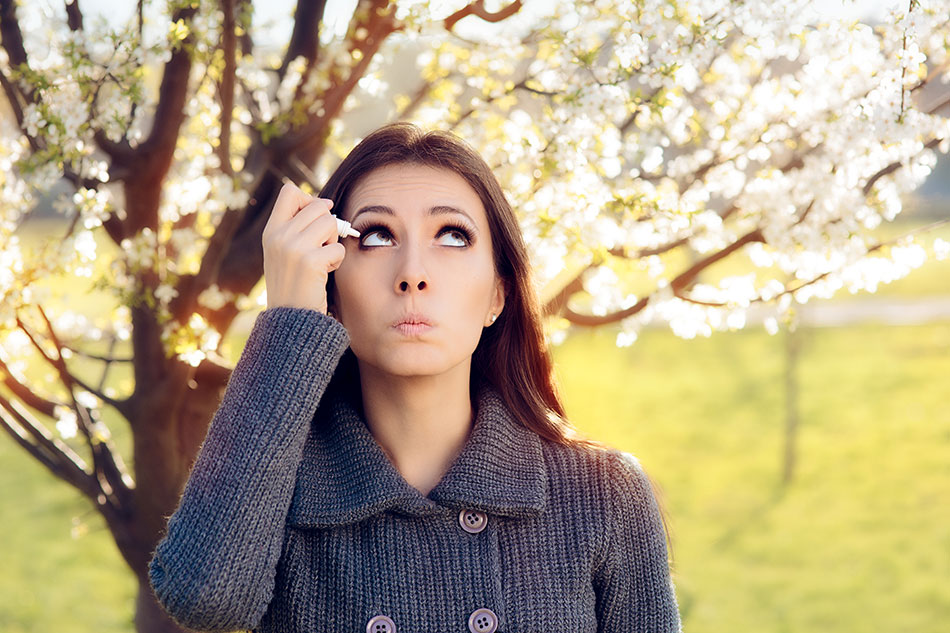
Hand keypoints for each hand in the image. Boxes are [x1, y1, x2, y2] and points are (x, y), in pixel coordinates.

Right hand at [262, 182, 345, 313]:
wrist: (288, 319)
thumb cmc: (293, 284)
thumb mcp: (283, 252)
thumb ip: (297, 228)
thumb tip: (327, 203)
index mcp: (271, 231)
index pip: (289, 192)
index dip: (309, 200)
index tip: (316, 218)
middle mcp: (279, 236)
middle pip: (318, 206)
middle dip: (328, 224)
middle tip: (322, 245)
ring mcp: (293, 248)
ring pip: (331, 223)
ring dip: (334, 241)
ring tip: (323, 259)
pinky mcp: (310, 262)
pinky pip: (338, 248)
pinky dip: (337, 261)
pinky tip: (324, 273)